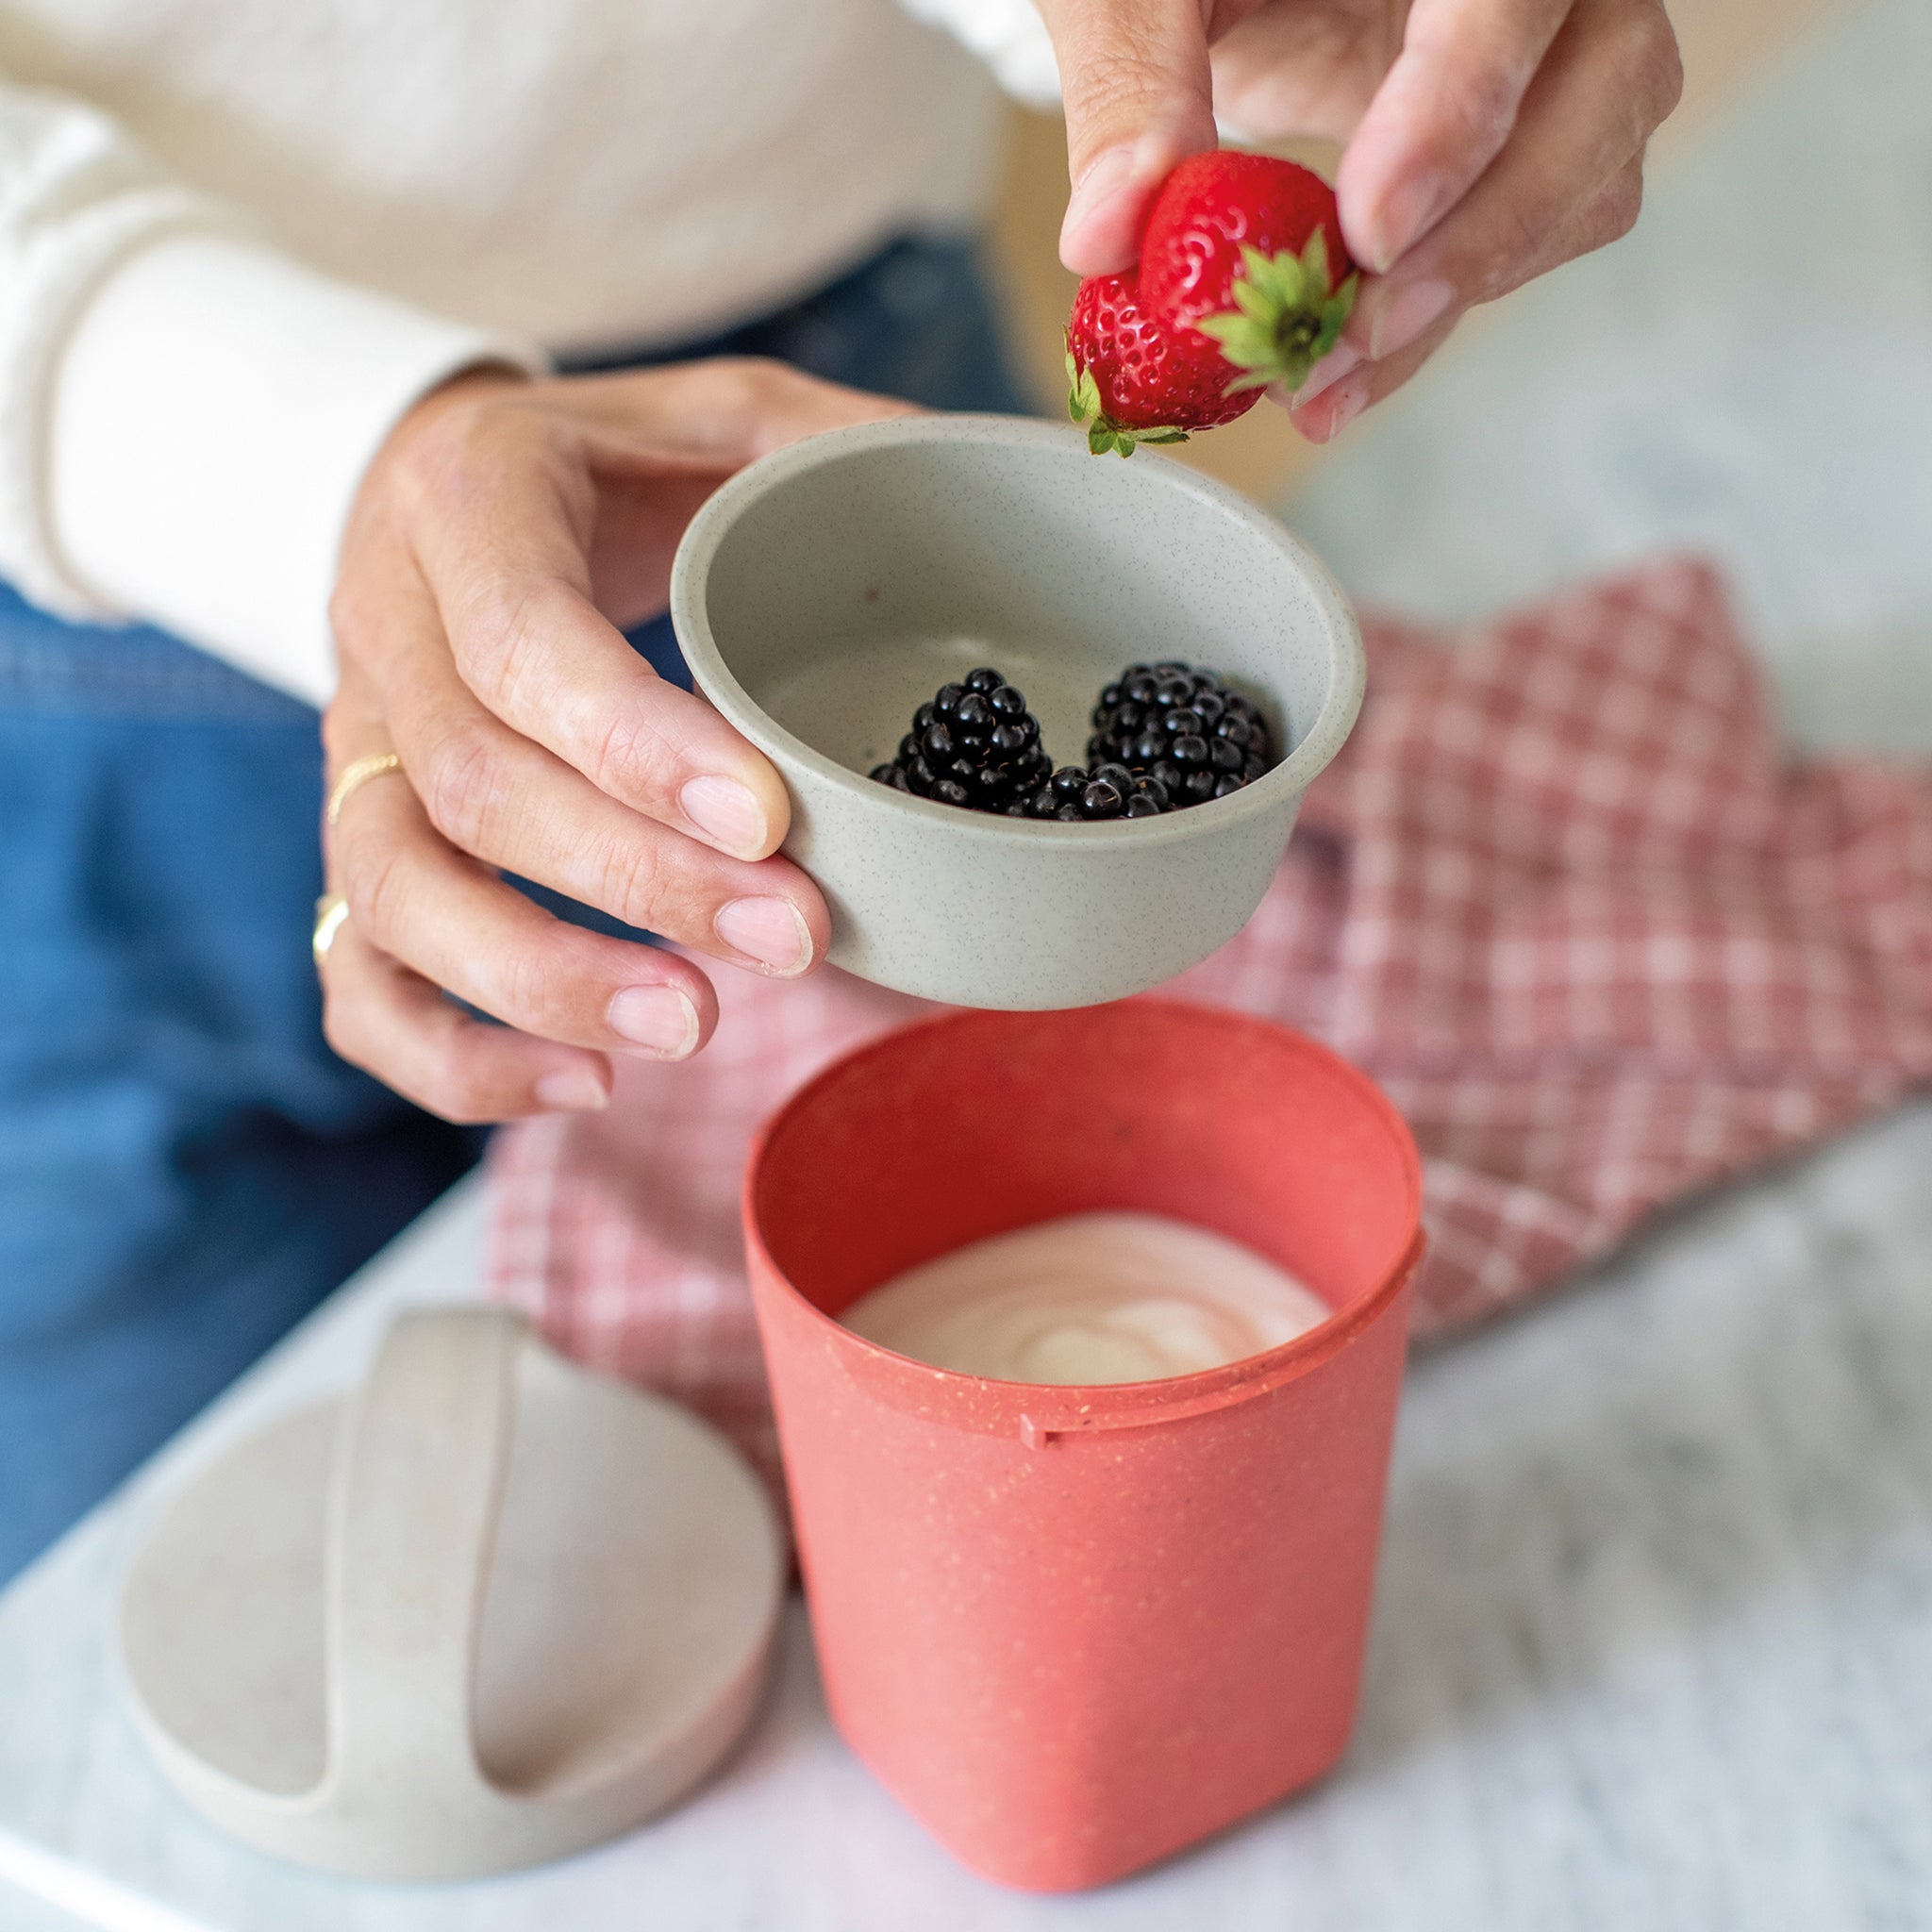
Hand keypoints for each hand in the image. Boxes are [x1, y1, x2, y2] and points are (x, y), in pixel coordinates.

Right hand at [320, 359, 909, 1122]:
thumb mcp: (720, 412)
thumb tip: (1012, 485)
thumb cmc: (611, 462)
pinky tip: (583, 1087)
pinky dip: (453, 1054)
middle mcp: (385, 629)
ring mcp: (354, 749)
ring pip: (393, 892)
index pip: (521, 644)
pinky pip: (355, 973)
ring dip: (542, 985)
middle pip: (473, 789)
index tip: (770, 820)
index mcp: (468, 501)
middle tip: (793, 941)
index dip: (636, 747)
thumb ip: (837, 446)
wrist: (439, 482)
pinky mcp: (352, 839)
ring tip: (694, 1030)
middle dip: (639, 884)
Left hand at [1042, 0, 1681, 439]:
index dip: (1461, 108)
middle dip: (1483, 235)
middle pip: (1608, 87)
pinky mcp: (1519, 143)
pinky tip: (1333, 378)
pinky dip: (1430, 321)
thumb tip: (1107, 237)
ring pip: (1588, 182)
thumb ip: (1127, 78)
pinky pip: (1524, 243)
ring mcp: (1551, 56)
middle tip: (1349, 339)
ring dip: (1457, 299)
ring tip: (1319, 380)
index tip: (1370, 232)